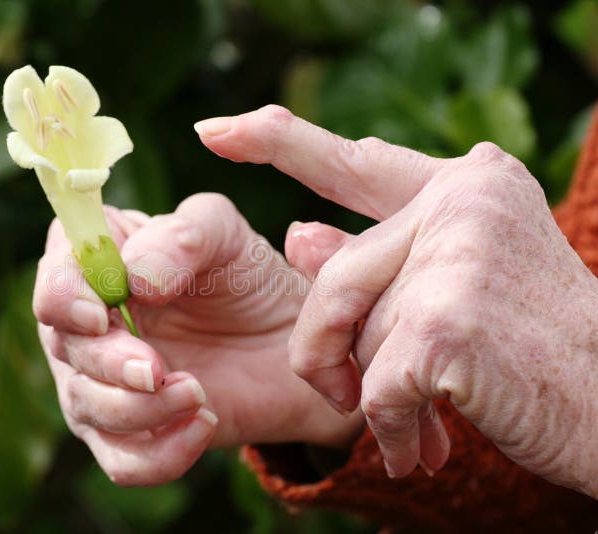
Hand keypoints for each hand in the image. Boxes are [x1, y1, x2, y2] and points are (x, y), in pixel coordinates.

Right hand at [34, 193, 362, 485]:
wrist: (287, 344)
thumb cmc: (247, 277)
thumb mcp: (225, 235)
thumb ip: (181, 237)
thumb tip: (133, 277)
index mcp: (99, 262)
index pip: (54, 276)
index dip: (62, 297)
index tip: (98, 315)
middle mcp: (88, 323)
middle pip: (64, 347)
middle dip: (108, 363)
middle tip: (156, 369)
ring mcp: (103, 381)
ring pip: (87, 408)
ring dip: (137, 409)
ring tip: (197, 393)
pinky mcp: (132, 433)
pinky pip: (122, 462)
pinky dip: (160, 454)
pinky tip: (204, 424)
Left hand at [195, 105, 597, 496]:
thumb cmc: (532, 350)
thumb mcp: (452, 291)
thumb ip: (375, 261)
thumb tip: (295, 231)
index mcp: (465, 184)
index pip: (352, 162)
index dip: (275, 142)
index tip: (215, 131)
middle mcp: (462, 200)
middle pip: (333, 275)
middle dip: (326, 347)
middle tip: (346, 395)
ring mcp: (457, 255)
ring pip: (351, 331)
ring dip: (367, 392)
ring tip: (409, 427)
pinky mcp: (447, 322)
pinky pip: (373, 383)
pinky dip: (388, 427)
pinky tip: (421, 448)